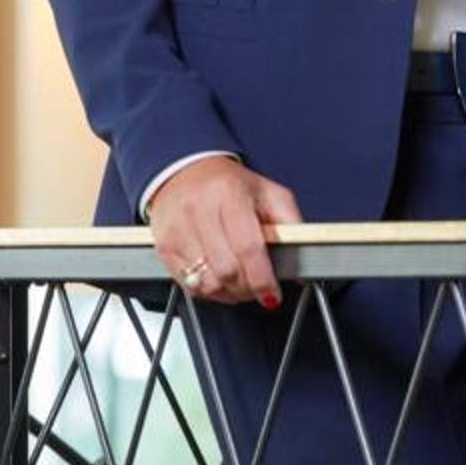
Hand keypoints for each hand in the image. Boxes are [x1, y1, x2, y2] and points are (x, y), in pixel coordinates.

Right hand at [147, 156, 301, 308]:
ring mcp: (178, 230)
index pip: (248, 247)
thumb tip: (300, 257)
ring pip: (209, 282)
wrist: (182, 171)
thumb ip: (289, 221)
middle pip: (228, 270)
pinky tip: (220, 278)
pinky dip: (210, 290)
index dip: (262, 278)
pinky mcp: (165, 247)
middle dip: (249, 287)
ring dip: (230, 292)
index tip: (272, 293)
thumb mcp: (266, 192)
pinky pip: (191, 285)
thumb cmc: (226, 184)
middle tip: (258, 286)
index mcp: (228, 194)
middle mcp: (199, 210)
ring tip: (240, 282)